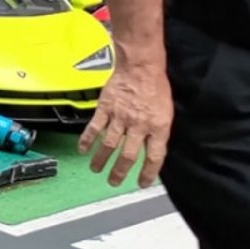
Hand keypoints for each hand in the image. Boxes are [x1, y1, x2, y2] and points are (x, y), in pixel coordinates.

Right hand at [81, 63, 172, 186]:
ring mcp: (120, 117)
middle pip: (128, 156)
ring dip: (101, 160)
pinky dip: (86, 140)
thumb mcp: (166, 112)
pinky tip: (82, 149)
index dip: (148, 173)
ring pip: (109, 145)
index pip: (154, 157)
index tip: (142, 183)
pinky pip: (94, 128)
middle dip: (120, 172)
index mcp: (157, 127)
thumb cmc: (155, 85)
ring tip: (96, 170)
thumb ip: (158, 131)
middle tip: (114, 182)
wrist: (140, 65)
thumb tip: (152, 149)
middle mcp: (138, 125)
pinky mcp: (105, 108)